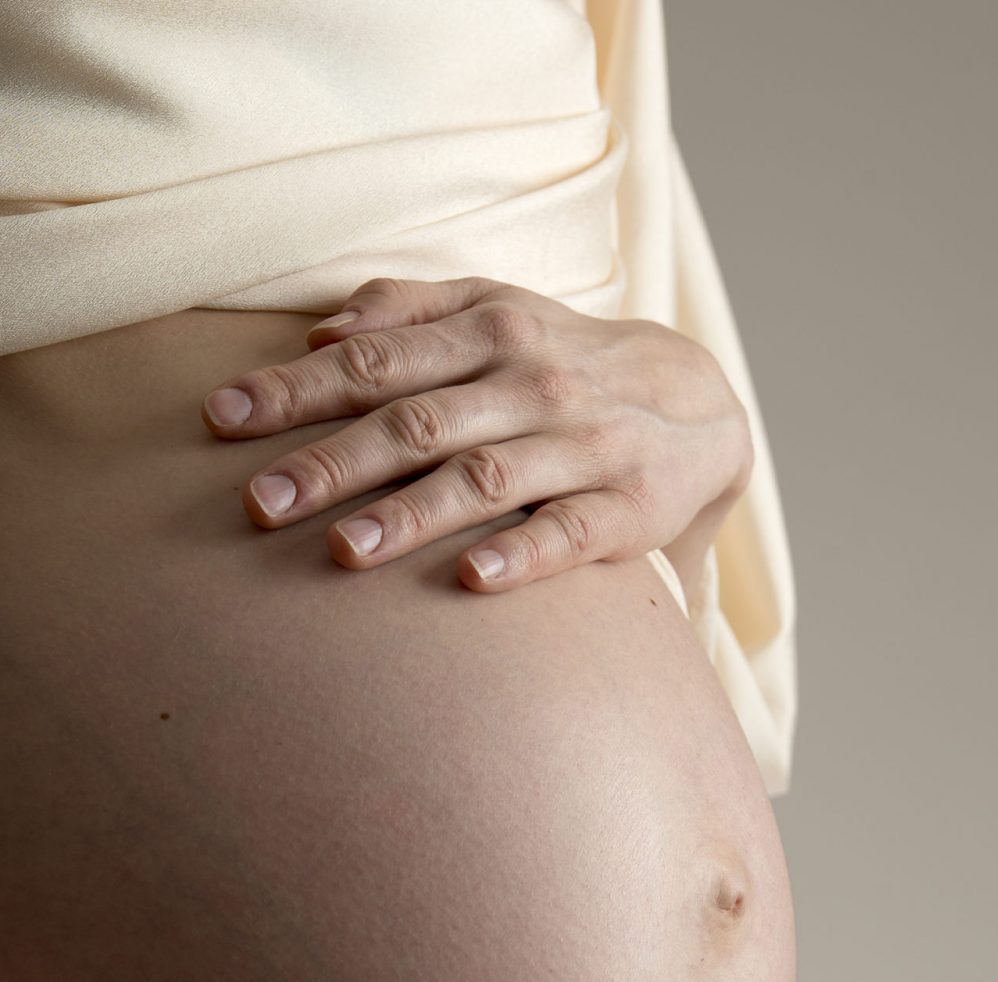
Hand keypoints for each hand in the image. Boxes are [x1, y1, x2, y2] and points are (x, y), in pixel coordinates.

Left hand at [200, 275, 752, 594]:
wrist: (701, 408)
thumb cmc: (569, 362)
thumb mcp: (499, 311)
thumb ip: (411, 309)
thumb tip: (323, 327)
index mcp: (488, 332)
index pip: (375, 361)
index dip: (295, 389)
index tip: (222, 420)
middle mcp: (530, 383)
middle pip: (416, 422)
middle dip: (331, 462)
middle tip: (259, 503)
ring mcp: (580, 447)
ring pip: (484, 478)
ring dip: (411, 515)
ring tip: (344, 552)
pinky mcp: (626, 509)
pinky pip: (569, 534)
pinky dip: (521, 555)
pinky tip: (471, 581)